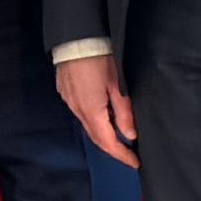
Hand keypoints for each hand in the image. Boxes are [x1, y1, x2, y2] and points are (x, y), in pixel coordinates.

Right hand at [55, 50, 134, 164]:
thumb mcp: (117, 85)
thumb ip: (123, 112)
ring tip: (119, 133)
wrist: (74, 38)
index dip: (121, 155)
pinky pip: (81, 113)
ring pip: (87, 125)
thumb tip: (129, 135)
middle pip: (96, 137)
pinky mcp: (65, 92)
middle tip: (128, 153)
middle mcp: (77, 110)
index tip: (135, 162)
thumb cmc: (100, 59)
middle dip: (113, 147)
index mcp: (92, 111)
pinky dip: (94, 120)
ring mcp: (69, 101)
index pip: (107, 142)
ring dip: (103, 133)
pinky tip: (103, 114)